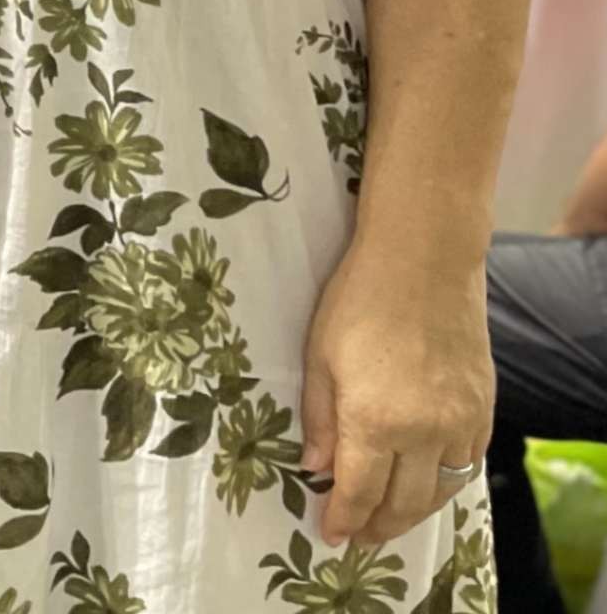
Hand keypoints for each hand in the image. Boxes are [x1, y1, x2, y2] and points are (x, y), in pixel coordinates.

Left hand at [301, 244, 490, 546]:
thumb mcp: (319, 358)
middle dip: (378, 527)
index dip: (344, 519)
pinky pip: (466, 465)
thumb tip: (315, 468)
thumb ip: (320, 419)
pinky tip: (424, 485)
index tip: (330, 534)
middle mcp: (425, 432)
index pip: (359, 492)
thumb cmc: (359, 301)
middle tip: (358, 537)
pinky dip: (444, 485)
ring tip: (388, 520)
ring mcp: (461, 423)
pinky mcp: (484, 410)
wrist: (424, 262)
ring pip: (440, 491)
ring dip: (413, 513)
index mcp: (375, 421)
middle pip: (403, 503)